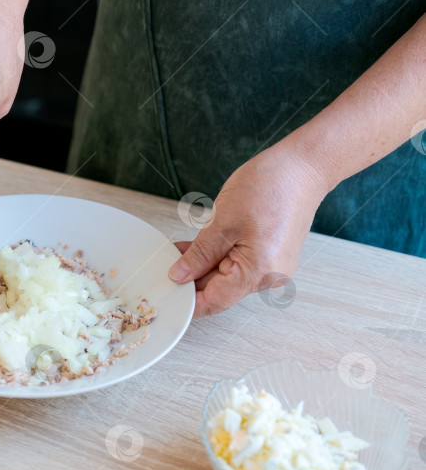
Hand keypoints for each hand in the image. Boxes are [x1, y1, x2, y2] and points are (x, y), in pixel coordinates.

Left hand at [168, 145, 329, 316]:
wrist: (303, 167)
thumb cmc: (270, 187)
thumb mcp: (222, 221)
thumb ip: (200, 254)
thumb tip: (180, 275)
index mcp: (258, 272)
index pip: (215, 301)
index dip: (188, 302)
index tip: (166, 297)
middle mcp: (270, 276)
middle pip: (221, 289)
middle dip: (192, 278)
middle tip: (165, 265)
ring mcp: (273, 267)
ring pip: (228, 276)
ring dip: (204, 265)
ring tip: (179, 250)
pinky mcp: (272, 255)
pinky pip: (239, 264)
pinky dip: (219, 257)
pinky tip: (199, 247)